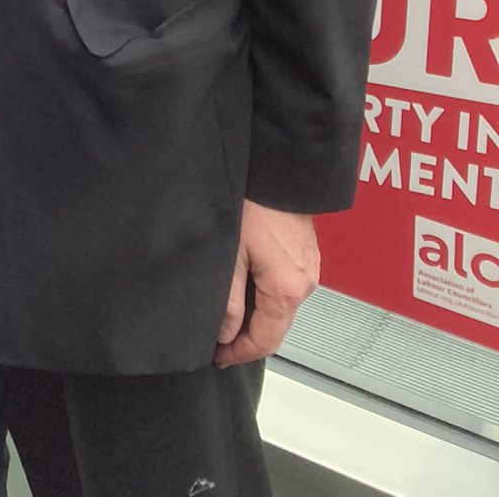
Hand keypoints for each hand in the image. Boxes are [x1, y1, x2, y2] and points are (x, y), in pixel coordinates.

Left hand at [214, 200, 318, 367]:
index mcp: (286, 291)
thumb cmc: (256, 204)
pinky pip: (287, 287)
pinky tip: (246, 282)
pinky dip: (267, 294)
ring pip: (282, 307)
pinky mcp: (306, 255)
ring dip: (258, 314)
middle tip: (219, 338)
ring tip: (229, 309)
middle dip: (248, 337)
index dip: (239, 353)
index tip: (219, 356)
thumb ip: (230, 299)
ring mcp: (308, 270)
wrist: (280, 171)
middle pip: (276, 327)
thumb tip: (226, 333)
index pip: (265, 341)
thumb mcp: (232, 255)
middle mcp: (304, 285)